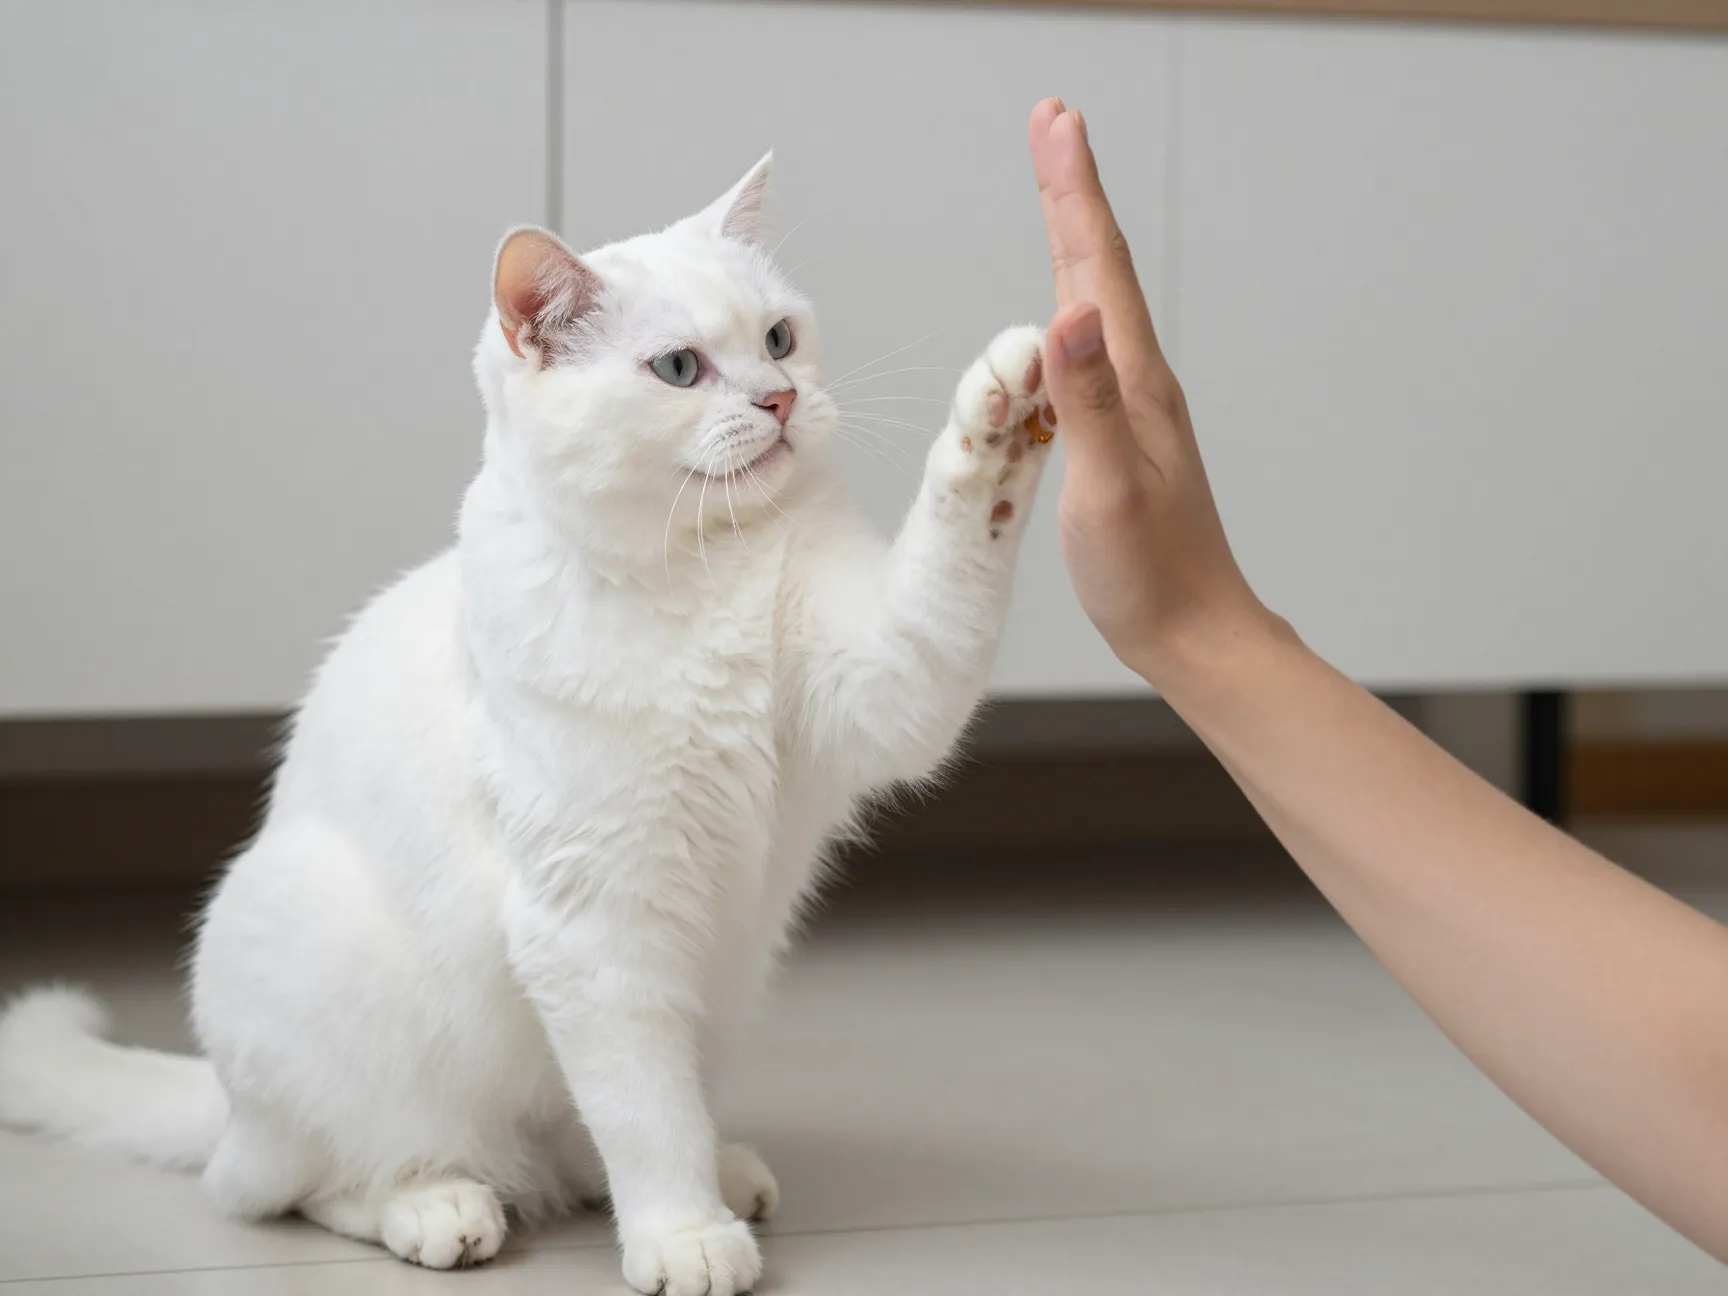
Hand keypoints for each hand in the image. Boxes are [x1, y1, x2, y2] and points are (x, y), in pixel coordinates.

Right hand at [1027, 99, 1275, 679]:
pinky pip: (1088, 351)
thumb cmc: (1149, 574)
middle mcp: (1140, 382)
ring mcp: (1135, 407)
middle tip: (1054, 125)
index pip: (1096, 269)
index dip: (1072, 191)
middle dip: (1072, 192)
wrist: (1195, 632)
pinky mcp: (1123, 434)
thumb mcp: (1108, 489)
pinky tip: (1062, 315)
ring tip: (1057, 191)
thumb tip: (1070, 313)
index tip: (1056, 122)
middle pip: (1099, 269)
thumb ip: (1089, 403)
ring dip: (1073, 239)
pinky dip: (1068, 306)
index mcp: (1135, 384)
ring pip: (1095, 303)